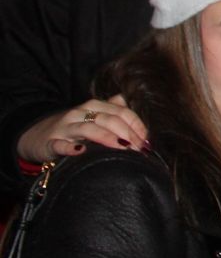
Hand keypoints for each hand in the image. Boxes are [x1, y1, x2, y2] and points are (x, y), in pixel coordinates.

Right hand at [16, 96, 148, 164]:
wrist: (37, 135)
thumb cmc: (74, 127)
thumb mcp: (94, 116)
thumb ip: (114, 111)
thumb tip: (135, 109)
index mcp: (94, 106)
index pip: (122, 112)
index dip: (137, 126)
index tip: (147, 141)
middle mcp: (80, 113)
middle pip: (109, 120)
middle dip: (128, 134)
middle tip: (139, 149)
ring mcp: (65, 128)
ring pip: (89, 128)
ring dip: (108, 138)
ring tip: (123, 148)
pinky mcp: (51, 143)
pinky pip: (60, 144)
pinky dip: (70, 147)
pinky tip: (81, 151)